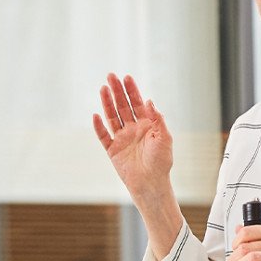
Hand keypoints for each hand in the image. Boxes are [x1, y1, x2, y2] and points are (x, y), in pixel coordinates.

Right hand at [91, 74, 173, 202]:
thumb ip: (157, 119)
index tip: (126, 77)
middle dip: (117, 91)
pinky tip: (96, 115)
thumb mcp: (165, 138)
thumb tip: (148, 101)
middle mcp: (133, 129)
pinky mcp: (113, 150)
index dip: (132, 90)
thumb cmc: (161, 162)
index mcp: (147, 125)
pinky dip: (99, 126)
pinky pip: (103, 136)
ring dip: (107, 103)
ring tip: (103, 88)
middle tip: (111, 76)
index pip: (137, 103)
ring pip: (112, 117)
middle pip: (123, 106)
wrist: (151, 184)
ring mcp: (122, 139)